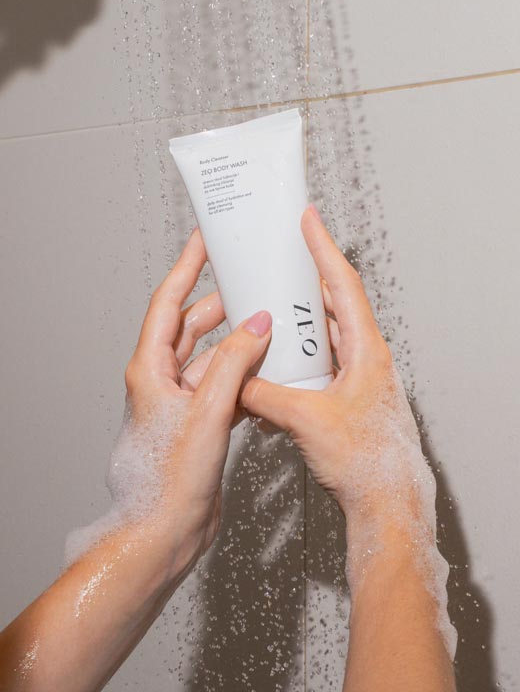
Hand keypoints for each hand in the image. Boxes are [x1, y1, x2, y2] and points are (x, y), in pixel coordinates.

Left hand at [120, 227, 272, 576]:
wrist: (164, 532)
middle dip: (221, 303)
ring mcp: (184, 401)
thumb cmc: (168, 481)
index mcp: (152, 370)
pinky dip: (247, 374)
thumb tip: (257, 325)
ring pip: (214, 357)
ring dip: (239, 342)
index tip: (204, 242)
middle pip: (194, 326)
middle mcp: (164, 381)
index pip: (168, 303)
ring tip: (270, 322)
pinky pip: (226, 385)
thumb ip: (232, 365)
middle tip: (250, 281)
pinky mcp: (201, 422)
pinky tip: (270, 370)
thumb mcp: (205, 413)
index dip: (186, 268)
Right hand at [240, 205, 437, 588]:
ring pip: (326, 334)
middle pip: (334, 303)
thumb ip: (264, 396)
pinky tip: (277, 364)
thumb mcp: (305, 420)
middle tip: (282, 258)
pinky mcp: (349, 397)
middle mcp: (366, 357)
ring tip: (272, 308)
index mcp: (366, 350)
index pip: (343, 285)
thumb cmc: (365, 461)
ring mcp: (359, 377)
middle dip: (307, 279)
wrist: (387, 502)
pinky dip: (300, 355)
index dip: (323, 249)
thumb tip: (236, 385)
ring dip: (301, 320)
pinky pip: (321, 362)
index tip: (308, 219)